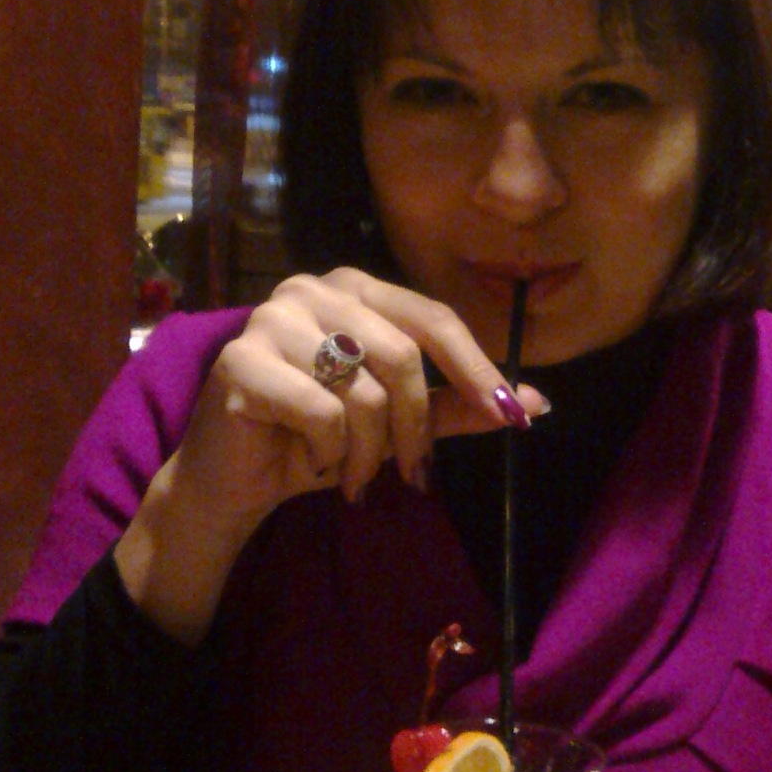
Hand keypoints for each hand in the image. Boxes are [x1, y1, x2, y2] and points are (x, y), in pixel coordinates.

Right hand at [116, 269, 547, 643]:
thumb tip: (536, 403)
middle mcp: (311, 289)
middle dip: (417, 428)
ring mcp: (271, 319)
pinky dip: (331, 453)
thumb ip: (457, 407)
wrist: (235, 482)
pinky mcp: (240, 361)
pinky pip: (322, 412)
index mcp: (354, 289)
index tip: (512, 414)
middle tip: (416, 475)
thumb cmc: (317, 442)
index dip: (476, 368)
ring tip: (354, 476)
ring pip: (364, 390)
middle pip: (402, 355)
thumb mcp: (398, 424)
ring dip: (371, 452)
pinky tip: (314, 464)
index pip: (432, 318)